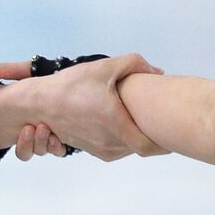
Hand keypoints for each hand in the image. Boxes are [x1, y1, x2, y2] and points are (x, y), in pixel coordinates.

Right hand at [0, 54, 164, 160]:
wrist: (39, 102)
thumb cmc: (73, 84)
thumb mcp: (106, 67)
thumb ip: (136, 64)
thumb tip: (158, 72)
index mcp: (114, 124)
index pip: (149, 146)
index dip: (165, 143)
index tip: (175, 134)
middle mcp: (107, 141)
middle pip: (142, 147)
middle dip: (156, 137)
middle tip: (167, 122)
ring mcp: (98, 148)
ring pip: (129, 149)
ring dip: (140, 139)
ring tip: (149, 124)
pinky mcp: (90, 149)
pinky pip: (117, 149)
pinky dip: (126, 140)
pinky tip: (129, 125)